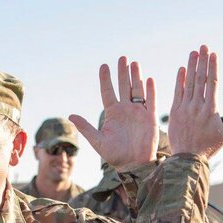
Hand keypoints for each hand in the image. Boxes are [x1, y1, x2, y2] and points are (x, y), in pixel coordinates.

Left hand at [69, 56, 157, 170]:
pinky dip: (150, 90)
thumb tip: (71, 116)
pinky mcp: (150, 117)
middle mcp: (125, 110)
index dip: (105, 79)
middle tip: (122, 57)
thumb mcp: (97, 141)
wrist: (133, 165)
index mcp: (112, 113)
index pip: (108, 92)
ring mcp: (138, 112)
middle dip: (122, 72)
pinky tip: (149, 79)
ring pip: (137, 90)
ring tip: (134, 63)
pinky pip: (151, 101)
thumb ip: (86, 127)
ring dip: (136, 77)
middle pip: (123, 86)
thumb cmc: (114, 155)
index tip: (104, 65)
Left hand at [167, 45, 222, 159]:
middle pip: (201, 79)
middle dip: (202, 61)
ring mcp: (185, 109)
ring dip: (191, 66)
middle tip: (203, 46)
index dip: (213, 67)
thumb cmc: (209, 147)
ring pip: (188, 83)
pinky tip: (182, 69)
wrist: (187, 160)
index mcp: (211, 110)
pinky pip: (177, 93)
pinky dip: (179, 81)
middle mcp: (197, 106)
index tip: (214, 54)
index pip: (213, 83)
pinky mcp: (174, 113)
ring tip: (193, 53)